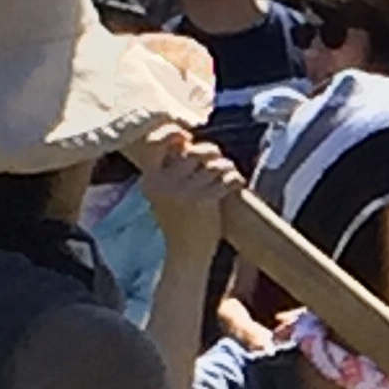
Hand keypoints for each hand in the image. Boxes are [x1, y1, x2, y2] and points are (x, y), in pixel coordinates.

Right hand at [132, 124, 244, 246]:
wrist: (186, 255)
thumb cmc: (178, 221)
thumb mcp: (163, 194)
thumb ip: (169, 168)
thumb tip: (184, 136)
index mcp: (150, 179)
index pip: (156, 144)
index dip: (172, 133)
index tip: (185, 136)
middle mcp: (164, 183)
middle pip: (193, 150)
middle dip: (210, 152)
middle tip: (217, 160)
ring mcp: (184, 191)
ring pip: (213, 163)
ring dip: (226, 166)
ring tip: (228, 173)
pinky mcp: (205, 201)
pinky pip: (227, 178)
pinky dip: (236, 178)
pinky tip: (238, 182)